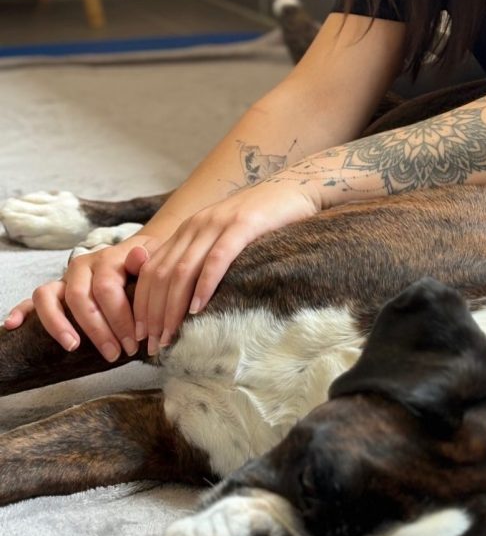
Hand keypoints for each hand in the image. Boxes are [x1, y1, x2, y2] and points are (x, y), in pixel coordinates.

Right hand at [4, 234, 159, 360]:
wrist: (147, 256)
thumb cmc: (153, 267)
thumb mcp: (159, 261)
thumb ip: (147, 262)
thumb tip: (139, 256)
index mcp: (108, 259)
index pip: (107, 289)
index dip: (120, 319)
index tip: (135, 344)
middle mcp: (83, 266)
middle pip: (79, 298)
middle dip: (97, 330)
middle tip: (115, 353)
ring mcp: (67, 278)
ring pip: (48, 296)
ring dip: (58, 324)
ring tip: (73, 346)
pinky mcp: (57, 290)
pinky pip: (33, 299)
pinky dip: (21, 311)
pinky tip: (13, 326)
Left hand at [131, 180, 319, 353]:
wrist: (293, 189)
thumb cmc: (263, 224)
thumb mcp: (224, 240)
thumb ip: (204, 261)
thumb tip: (189, 302)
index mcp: (186, 232)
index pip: (150, 271)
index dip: (141, 305)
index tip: (141, 335)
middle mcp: (194, 227)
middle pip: (160, 275)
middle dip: (152, 313)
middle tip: (151, 346)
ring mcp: (217, 225)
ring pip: (182, 271)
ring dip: (171, 307)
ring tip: (168, 335)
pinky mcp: (242, 226)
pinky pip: (216, 259)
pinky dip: (204, 285)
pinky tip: (197, 309)